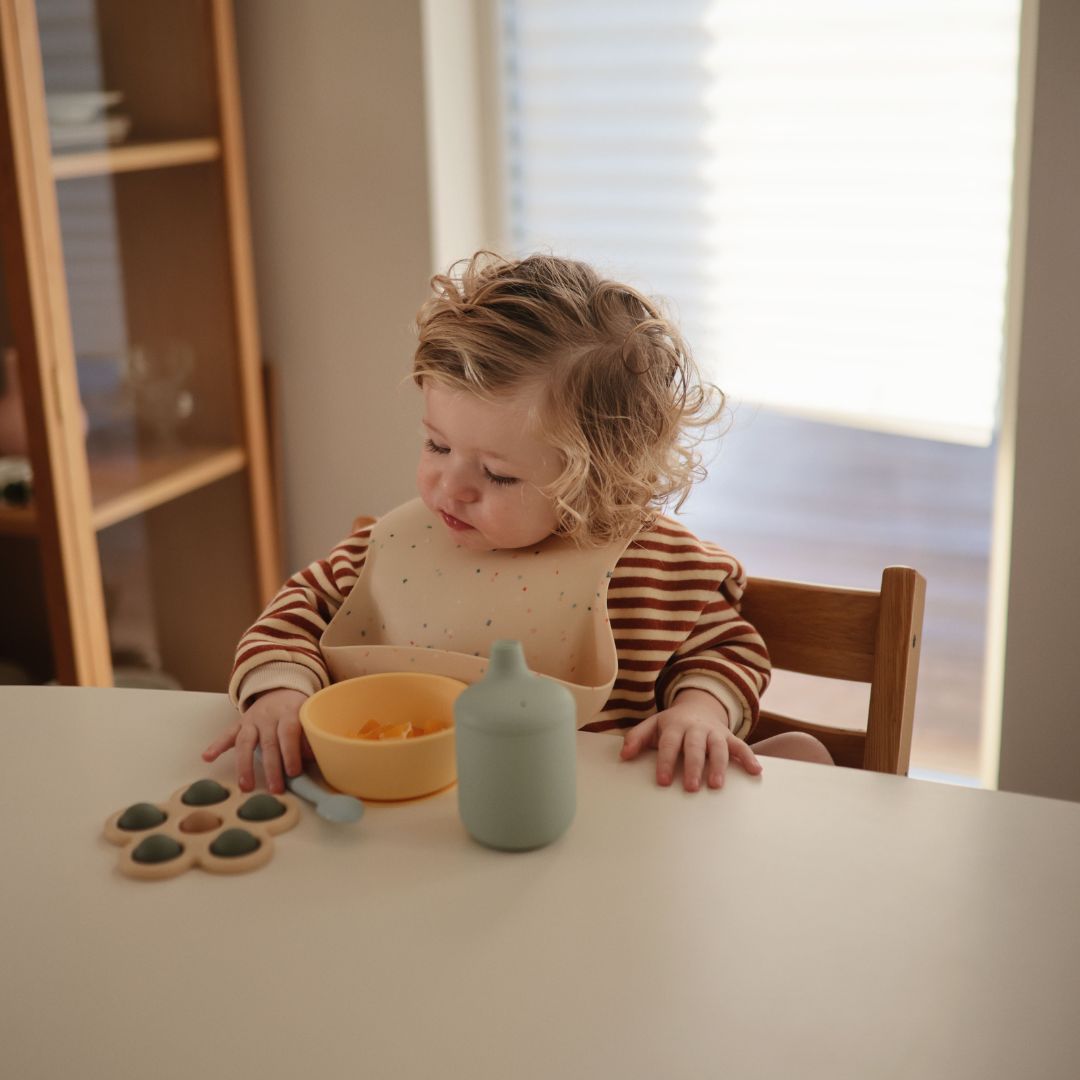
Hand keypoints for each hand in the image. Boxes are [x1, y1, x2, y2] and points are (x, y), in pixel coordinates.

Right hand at [202, 689, 310, 793]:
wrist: (281, 689)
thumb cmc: (298, 710)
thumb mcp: (308, 716)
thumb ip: (309, 735)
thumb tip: (314, 758)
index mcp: (289, 712)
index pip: (289, 732)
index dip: (291, 752)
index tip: (294, 772)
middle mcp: (269, 716)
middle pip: (268, 743)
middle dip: (272, 768)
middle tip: (275, 789)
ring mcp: (252, 719)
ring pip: (245, 742)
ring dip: (244, 765)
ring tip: (245, 786)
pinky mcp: (239, 723)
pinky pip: (227, 734)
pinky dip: (216, 745)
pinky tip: (207, 757)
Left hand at [619, 687, 761, 790]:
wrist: (698, 706)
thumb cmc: (671, 724)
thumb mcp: (652, 725)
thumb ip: (636, 738)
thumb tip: (624, 755)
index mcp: (674, 725)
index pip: (669, 744)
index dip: (665, 762)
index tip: (662, 781)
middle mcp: (695, 728)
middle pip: (694, 746)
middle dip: (693, 766)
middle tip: (691, 787)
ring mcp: (714, 732)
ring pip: (718, 747)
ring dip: (718, 765)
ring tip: (716, 785)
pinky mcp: (728, 737)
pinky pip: (741, 746)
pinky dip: (748, 757)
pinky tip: (756, 771)